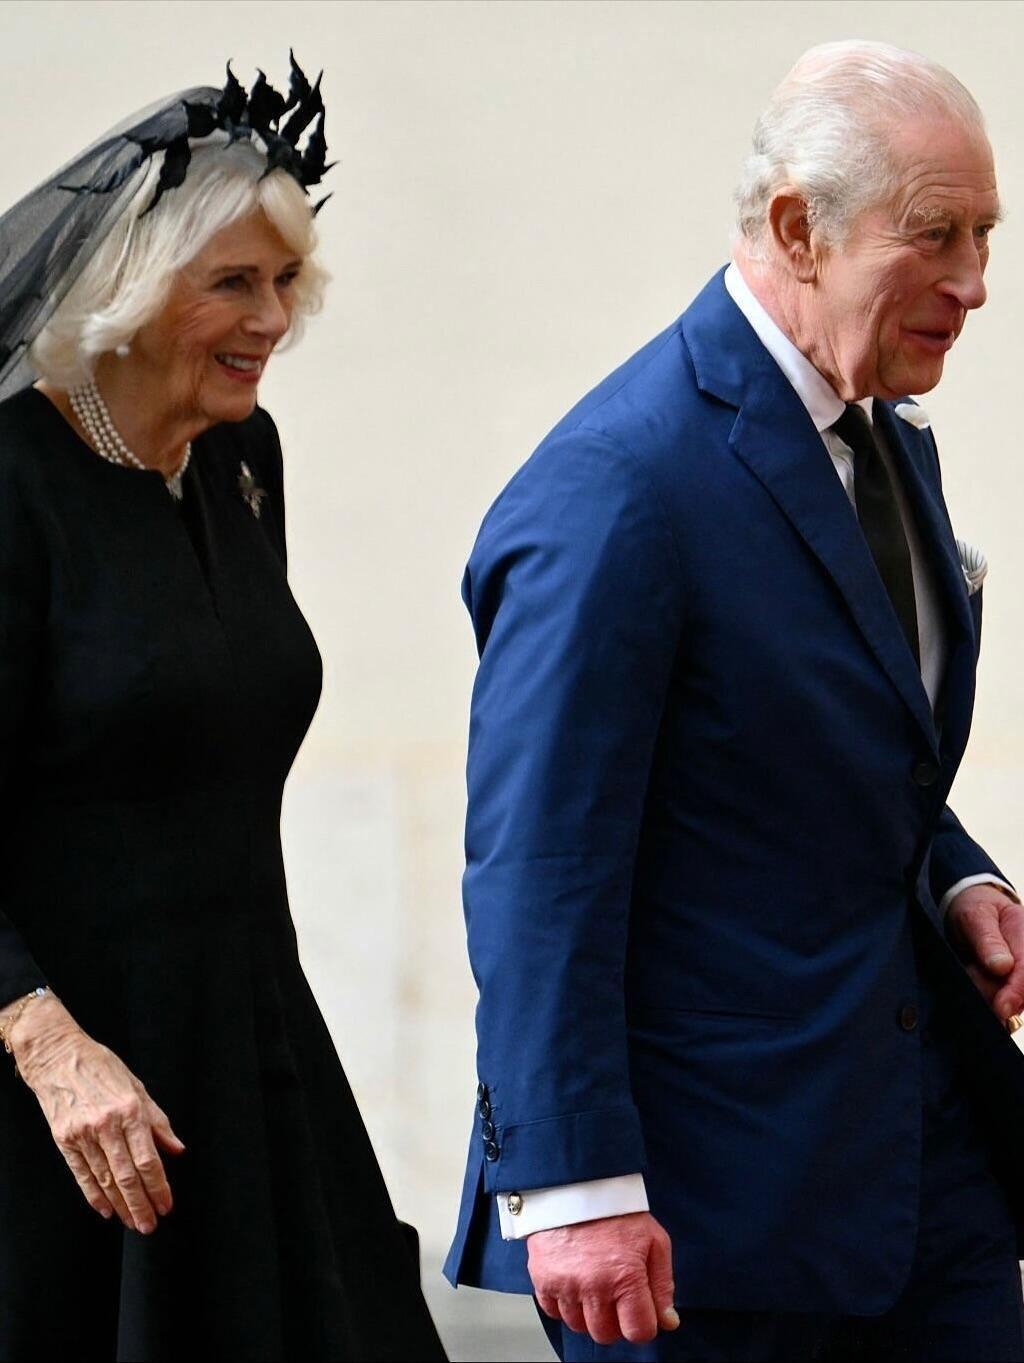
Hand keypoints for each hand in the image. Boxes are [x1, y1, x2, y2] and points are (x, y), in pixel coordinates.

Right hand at [7, 993, 184, 1232]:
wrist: (58, 1057)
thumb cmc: (102, 1068)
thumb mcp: (138, 1087)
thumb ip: (158, 1122)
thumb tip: (177, 1149)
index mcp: (130, 1111)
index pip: (148, 1159)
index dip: (159, 1186)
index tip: (167, 1205)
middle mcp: (107, 1126)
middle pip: (127, 1176)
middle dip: (141, 1205)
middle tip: (150, 1225)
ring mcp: (84, 1135)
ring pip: (106, 1180)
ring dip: (121, 1206)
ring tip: (132, 1222)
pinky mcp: (65, 1141)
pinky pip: (83, 1175)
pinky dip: (95, 1196)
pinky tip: (106, 1210)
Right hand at [528, 1211, 678, 1345]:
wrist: (577, 1183)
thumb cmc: (617, 1210)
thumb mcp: (654, 1241)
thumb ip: (663, 1284)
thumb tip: (667, 1321)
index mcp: (625, 1277)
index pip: (638, 1332)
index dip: (642, 1324)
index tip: (639, 1311)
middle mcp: (593, 1286)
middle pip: (606, 1335)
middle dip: (615, 1321)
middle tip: (615, 1295)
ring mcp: (565, 1284)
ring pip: (579, 1326)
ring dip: (588, 1313)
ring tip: (593, 1284)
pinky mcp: (542, 1278)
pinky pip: (553, 1312)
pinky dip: (563, 1304)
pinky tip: (573, 1283)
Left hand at [946, 884, 1023, 1021]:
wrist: (973, 910)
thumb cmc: (975, 910)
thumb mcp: (975, 916)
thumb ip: (988, 940)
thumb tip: (1003, 967)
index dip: (1016, 992)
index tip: (1001, 1007)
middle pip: (1023, 993)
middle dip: (998, 995)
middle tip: (973, 974)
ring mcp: (1021, 973)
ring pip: (1013, 1002)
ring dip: (988, 994)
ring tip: (972, 966)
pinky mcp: (1013, 985)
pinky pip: (1003, 1002)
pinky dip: (986, 995)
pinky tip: (975, 975)